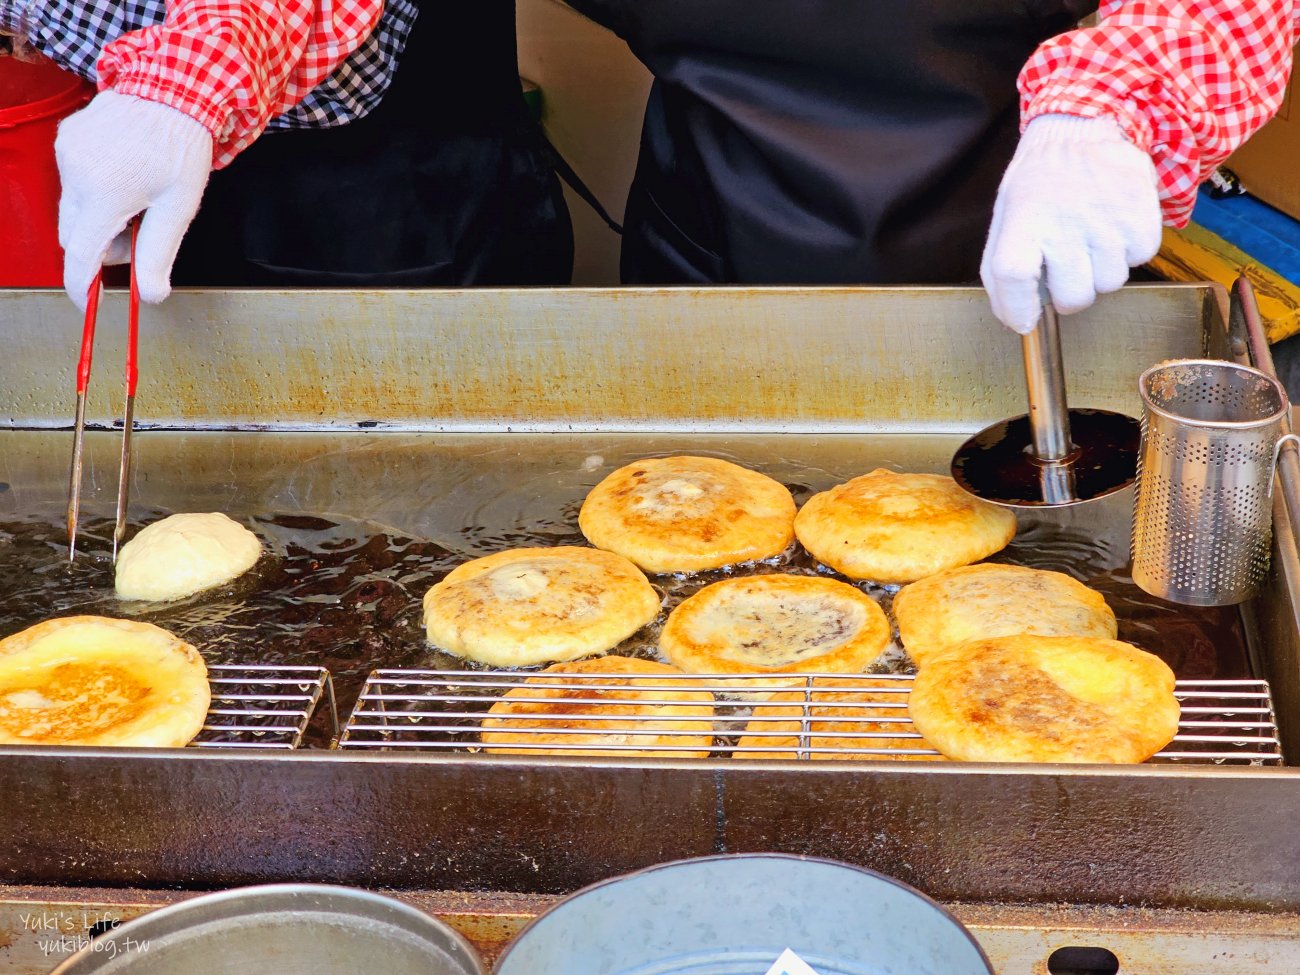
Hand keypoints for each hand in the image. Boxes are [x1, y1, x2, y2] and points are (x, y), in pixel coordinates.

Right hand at [55, 91, 212, 310]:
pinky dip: (94, 191)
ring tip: (137, 198)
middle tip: (139, 234)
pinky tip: (124, 174)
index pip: (80, 255)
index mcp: (104, 194)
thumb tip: (150, 295)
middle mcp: (76, 173)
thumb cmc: (181, 146)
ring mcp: (67, 153)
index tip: (87, 304)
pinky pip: (72, 181)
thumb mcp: (178, 208)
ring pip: (72, 209)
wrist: (173, 87)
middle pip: (75, 235)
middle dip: (103, 247)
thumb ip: (159, 254)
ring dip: (99, 217)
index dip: (80, 287)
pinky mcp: (66, 139)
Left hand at [981, 114, 1162, 333]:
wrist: (1082, 130)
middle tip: (1067, 268)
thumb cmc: (1038, 186)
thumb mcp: (1006, 218)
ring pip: (1110, 284)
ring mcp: (1107, 217)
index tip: (1026, 320)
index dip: (1019, 308)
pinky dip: (1128, 251)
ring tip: (1090, 238)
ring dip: (1101, 271)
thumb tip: (1016, 322)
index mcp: (1022, 219)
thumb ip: (1000, 272)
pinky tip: (1113, 226)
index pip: (1014, 276)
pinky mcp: (1141, 212)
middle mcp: (1065, 219)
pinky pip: (1139, 259)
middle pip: (1073, 297)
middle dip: (1069, 295)